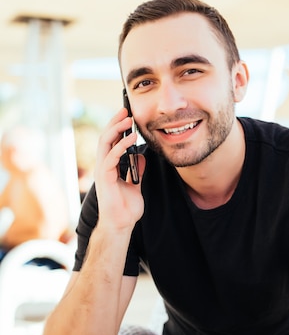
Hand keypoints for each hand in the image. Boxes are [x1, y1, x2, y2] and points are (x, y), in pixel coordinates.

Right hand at [94, 108, 145, 230]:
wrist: (122, 225)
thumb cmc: (126, 208)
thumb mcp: (135, 184)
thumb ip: (136, 170)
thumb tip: (140, 156)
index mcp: (110, 166)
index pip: (111, 141)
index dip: (118, 127)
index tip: (127, 115)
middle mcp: (104, 166)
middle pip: (105, 137)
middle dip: (115, 122)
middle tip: (125, 109)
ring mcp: (102, 171)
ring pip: (105, 143)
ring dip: (116, 129)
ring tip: (127, 119)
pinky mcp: (105, 178)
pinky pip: (112, 157)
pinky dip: (121, 146)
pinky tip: (131, 138)